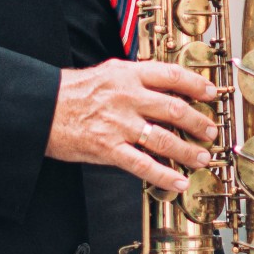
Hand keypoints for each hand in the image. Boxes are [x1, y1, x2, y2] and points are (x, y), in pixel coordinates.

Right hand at [45, 59, 219, 191]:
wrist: (41, 108)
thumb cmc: (72, 92)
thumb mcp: (106, 72)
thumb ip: (134, 78)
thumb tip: (163, 84)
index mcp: (127, 75)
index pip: (170, 75)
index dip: (195, 84)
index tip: (211, 93)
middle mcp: (126, 97)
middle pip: (173, 108)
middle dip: (198, 122)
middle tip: (211, 131)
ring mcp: (118, 124)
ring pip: (163, 138)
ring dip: (188, 150)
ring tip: (202, 158)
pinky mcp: (108, 148)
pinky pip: (143, 164)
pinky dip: (164, 175)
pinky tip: (178, 181)